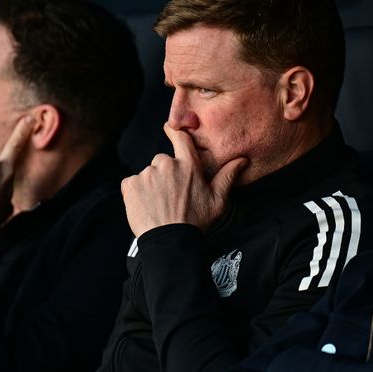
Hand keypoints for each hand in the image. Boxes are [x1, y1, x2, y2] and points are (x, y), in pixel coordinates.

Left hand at [120, 123, 246, 235]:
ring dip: (151, 185)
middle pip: (162, 161)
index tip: (169, 129)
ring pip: (147, 173)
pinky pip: (132, 183)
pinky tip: (146, 205)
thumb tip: (242, 159)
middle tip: (171, 195)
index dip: (174, 132)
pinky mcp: (130, 185)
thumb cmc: (195, 222)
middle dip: (165, 174)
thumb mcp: (217, 201)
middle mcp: (166, 165)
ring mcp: (147, 174)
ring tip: (159, 204)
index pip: (180, 138)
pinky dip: (136, 192)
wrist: (169, 242)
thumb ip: (227, 177)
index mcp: (188, 166)